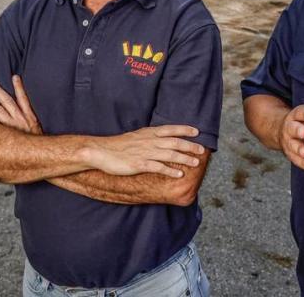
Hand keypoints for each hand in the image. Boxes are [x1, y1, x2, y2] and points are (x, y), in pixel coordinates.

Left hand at [0, 75, 42, 134]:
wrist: (37, 155)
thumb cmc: (36, 140)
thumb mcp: (37, 127)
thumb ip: (31, 118)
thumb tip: (24, 108)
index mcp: (29, 116)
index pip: (23, 98)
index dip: (19, 87)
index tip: (14, 77)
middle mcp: (19, 119)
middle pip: (7, 101)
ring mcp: (11, 127)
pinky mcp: (5, 135)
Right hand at [90, 126, 204, 177]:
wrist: (101, 151)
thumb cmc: (119, 145)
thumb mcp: (137, 136)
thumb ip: (150, 137)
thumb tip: (162, 140)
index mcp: (149, 133)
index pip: (171, 129)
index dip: (184, 129)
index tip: (196, 131)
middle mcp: (149, 141)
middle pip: (174, 142)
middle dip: (189, 146)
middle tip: (202, 150)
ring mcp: (145, 153)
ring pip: (170, 155)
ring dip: (184, 158)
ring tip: (196, 163)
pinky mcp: (139, 164)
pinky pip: (158, 167)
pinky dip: (170, 171)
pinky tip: (179, 174)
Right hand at [278, 101, 303, 171]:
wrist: (284, 131)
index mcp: (297, 115)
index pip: (301, 113)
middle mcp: (290, 127)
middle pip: (292, 128)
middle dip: (298, 130)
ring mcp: (288, 141)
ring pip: (292, 145)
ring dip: (299, 149)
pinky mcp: (290, 153)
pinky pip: (295, 159)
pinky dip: (303, 163)